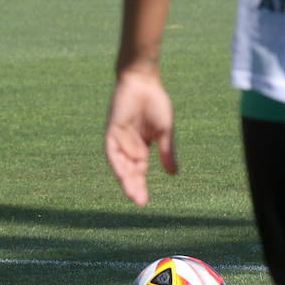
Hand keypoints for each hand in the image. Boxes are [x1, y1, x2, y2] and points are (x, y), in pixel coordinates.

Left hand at [104, 66, 176, 205]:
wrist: (144, 81)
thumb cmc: (155, 102)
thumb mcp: (165, 132)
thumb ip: (167, 152)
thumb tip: (173, 174)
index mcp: (140, 147)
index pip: (139, 172)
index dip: (141, 186)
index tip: (144, 203)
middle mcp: (128, 146)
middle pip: (129, 171)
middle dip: (133, 186)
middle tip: (139, 202)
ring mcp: (119, 139)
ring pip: (120, 164)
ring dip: (125, 178)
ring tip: (132, 193)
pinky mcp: (112, 130)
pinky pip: (112, 149)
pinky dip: (117, 161)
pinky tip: (122, 173)